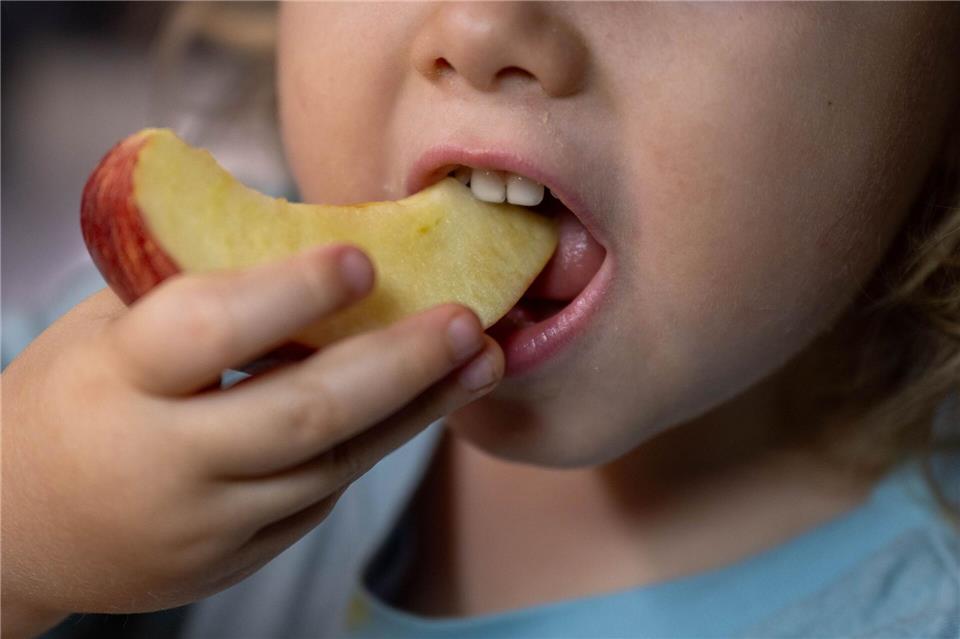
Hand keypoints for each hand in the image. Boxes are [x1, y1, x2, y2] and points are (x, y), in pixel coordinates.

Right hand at [1, 244, 502, 637]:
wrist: (17, 531)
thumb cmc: (69, 400)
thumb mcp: (105, 330)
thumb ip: (193, 290)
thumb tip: (309, 236)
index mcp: (120, 380)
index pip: (211, 330)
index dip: (291, 293)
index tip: (364, 259)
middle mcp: (167, 459)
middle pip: (304, 412)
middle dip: (398, 364)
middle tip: (467, 320)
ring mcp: (207, 521)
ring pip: (334, 462)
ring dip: (416, 409)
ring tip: (481, 361)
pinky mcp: (236, 558)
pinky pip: (322, 496)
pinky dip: (377, 445)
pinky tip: (425, 405)